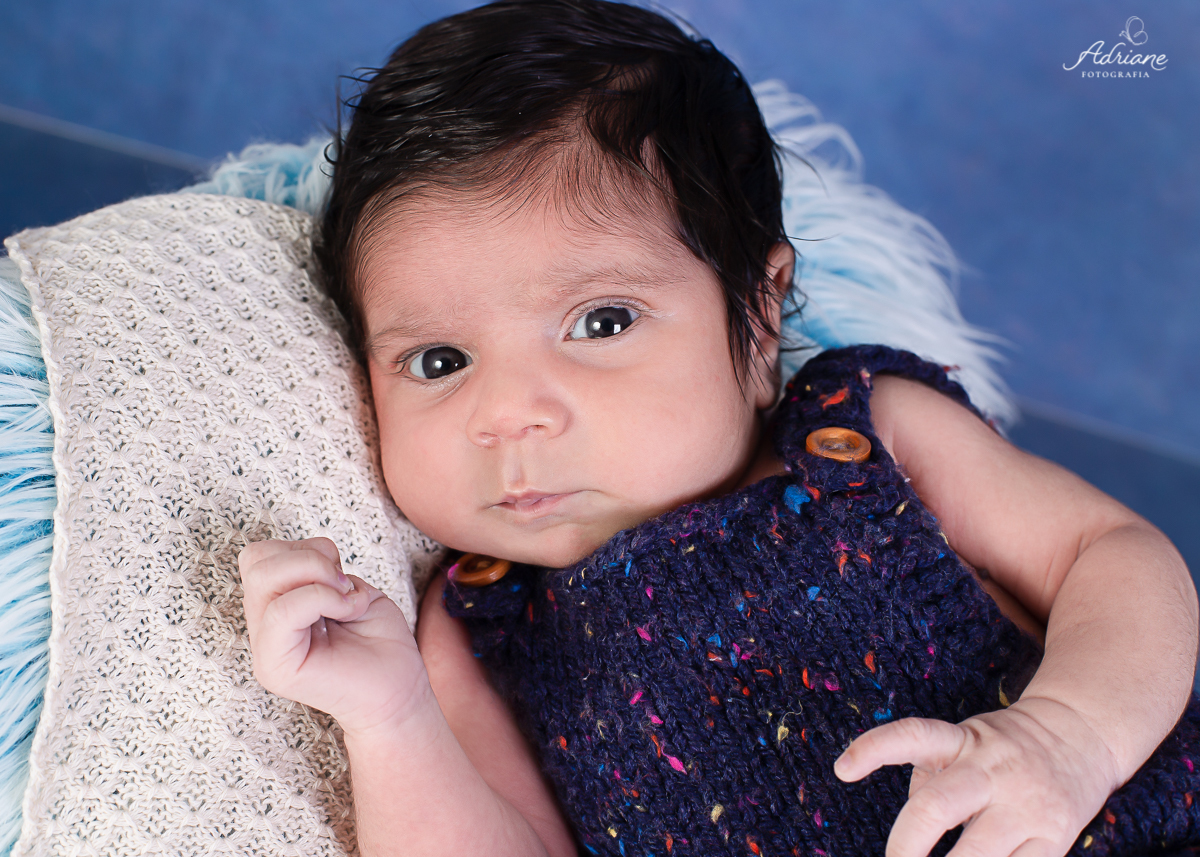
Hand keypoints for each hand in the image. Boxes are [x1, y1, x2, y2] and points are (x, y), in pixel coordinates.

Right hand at [239, 537, 430, 736]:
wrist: (397, 689)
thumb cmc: (378, 639)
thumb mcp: (348, 587)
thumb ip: (318, 568)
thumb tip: (306, 560)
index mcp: (275, 606)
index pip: (261, 555)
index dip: (303, 550)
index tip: (339, 575)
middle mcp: (263, 626)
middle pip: (255, 560)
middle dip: (309, 558)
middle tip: (342, 585)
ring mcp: (264, 648)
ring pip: (264, 578)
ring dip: (318, 576)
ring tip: (346, 601)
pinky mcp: (274, 668)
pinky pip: (282, 611)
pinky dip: (322, 598)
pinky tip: (347, 612)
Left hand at [834, 697, 1120, 856]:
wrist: (1081, 735)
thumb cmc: (1002, 748)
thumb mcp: (961, 742)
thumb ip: (929, 779)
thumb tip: (912, 837)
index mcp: (963, 741)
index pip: (912, 735)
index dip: (873, 748)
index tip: (842, 769)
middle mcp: (990, 770)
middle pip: (936, 807)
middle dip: (906, 845)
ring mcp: (1024, 806)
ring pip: (977, 855)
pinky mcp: (1053, 838)